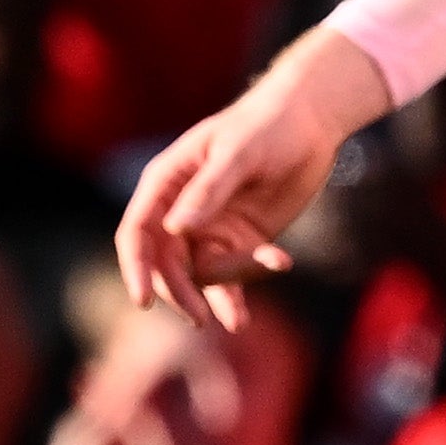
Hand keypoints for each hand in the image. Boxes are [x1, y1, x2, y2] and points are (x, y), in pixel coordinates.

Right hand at [118, 29, 388, 325]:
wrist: (309, 125)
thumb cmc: (267, 126)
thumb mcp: (239, 153)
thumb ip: (208, 189)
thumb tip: (175, 230)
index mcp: (166, 183)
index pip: (137, 233)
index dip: (136, 268)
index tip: (144, 300)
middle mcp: (180, 211)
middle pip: (166, 263)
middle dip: (180, 291)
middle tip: (200, 317)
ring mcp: (210, 229)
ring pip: (202, 274)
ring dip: (221, 292)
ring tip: (244, 308)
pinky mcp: (241, 241)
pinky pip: (233, 276)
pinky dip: (238, 296)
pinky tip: (240, 319)